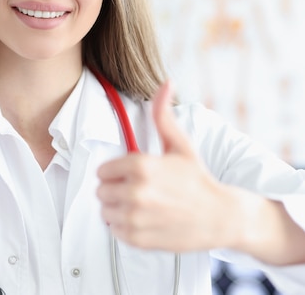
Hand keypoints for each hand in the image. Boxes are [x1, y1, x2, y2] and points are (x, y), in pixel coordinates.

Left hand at [96, 81, 232, 251]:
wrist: (221, 217)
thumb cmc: (198, 180)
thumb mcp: (179, 144)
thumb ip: (163, 115)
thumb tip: (166, 83)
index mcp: (140, 166)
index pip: (103, 171)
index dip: (116, 173)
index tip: (133, 175)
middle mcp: (135, 192)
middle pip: (101, 191)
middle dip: (116, 190)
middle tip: (139, 190)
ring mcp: (135, 218)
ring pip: (105, 212)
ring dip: (119, 209)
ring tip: (142, 206)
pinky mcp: (137, 239)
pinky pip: (114, 231)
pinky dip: (125, 227)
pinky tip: (145, 220)